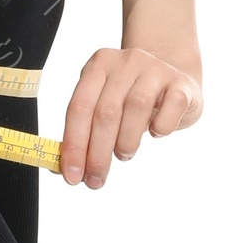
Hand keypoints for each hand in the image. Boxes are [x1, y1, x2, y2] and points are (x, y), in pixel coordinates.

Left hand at [58, 46, 202, 187]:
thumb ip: (84, 132)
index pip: (78, 107)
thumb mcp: (105, 106)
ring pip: (135, 108)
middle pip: (106, 112)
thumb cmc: (132, 100)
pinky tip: (155, 133)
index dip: (74, 144)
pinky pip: (171, 107)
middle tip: (95, 180)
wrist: (175, 82)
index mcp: (99, 65)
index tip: (72, 175)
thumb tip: (62, 168)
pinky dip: (161, 127)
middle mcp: (126, 62)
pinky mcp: (181, 82)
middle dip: (97, 154)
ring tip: (124, 154)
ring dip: (126, 142)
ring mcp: (156, 69)